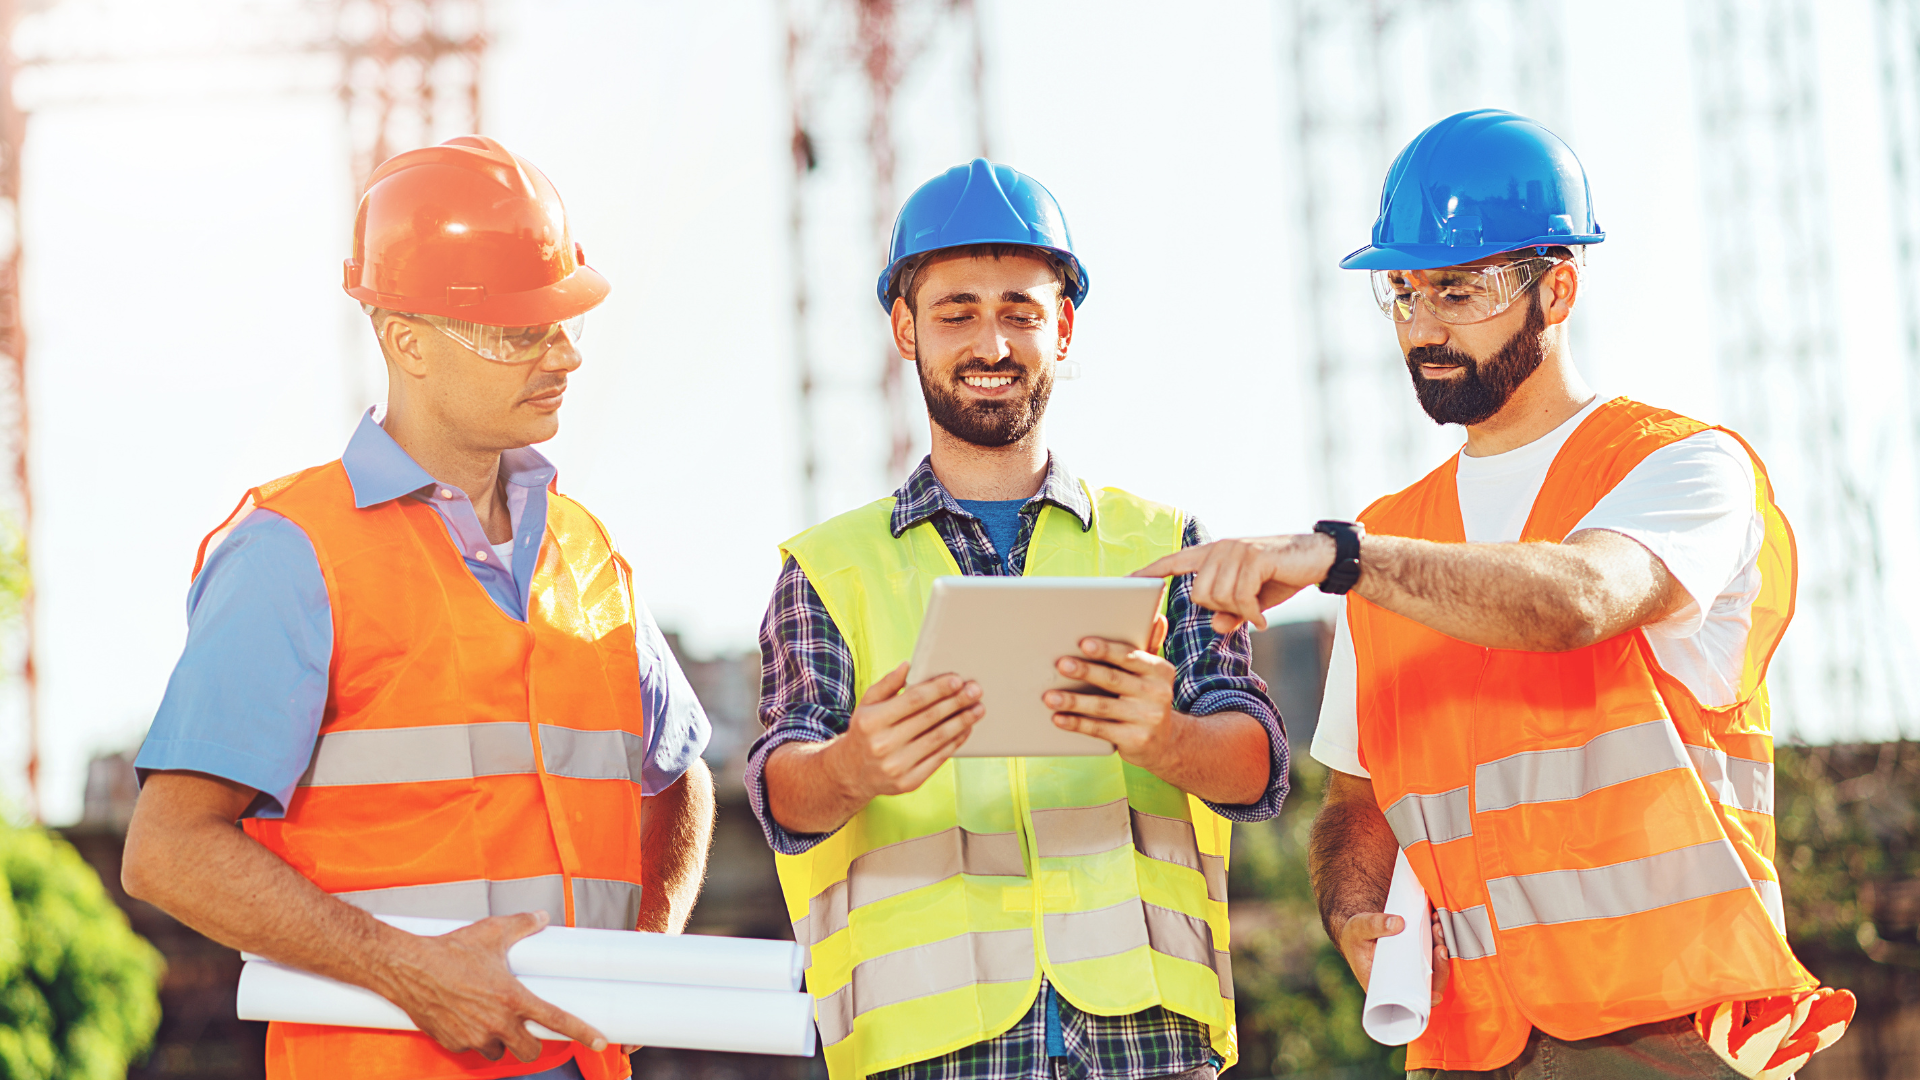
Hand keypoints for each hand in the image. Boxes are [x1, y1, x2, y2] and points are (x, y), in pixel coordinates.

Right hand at [378, 912, 607, 1061]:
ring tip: (490, 1021)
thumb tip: (540, 917)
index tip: (600, 1041)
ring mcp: (474, 1037)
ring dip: (500, 1043)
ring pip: (498, 1053)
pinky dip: (474, 1040)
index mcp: (513, 998)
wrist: (409, 968)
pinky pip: (472, 1049)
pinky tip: (466, 1020)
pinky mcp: (453, 1044)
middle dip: (530, 1045)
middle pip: (529, 1052)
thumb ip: (523, 925)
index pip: (556, 1020)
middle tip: (525, 1031)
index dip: (582, 1032)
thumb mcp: (492, 932)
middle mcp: (497, 1023)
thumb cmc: (451, 950)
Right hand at [829, 662, 983, 801]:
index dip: (938, 689)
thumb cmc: (865, 732)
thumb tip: (909, 666)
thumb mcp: (867, 704)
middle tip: (976, 691)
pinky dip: (955, 742)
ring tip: (978, 709)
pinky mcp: (908, 783)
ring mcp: (896, 766)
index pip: (913, 700)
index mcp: (872, 721)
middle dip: (956, 702)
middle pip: (929, 718)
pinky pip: (938, 758)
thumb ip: (887, 684)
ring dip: (962, 722)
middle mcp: (883, 745)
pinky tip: (966, 729)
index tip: (958, 679)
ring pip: (938, 739)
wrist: (851, 773)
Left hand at [1044, 617, 1186, 772]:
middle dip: (1085, 671)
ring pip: (1102, 706)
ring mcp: (1148, 719)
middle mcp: (1158, 693)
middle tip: (1061, 665)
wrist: (1163, 742)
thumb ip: (1148, 646)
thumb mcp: (1151, 673)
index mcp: (1160, 670)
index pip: (1130, 657)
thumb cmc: (1145, 697)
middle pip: (1113, 679)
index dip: (1106, 650)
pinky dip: (1077, 723)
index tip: (1083, 643)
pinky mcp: (1136, 740)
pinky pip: (1100, 729)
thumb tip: (1157, 618)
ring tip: (1049, 696)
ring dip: (1073, 700)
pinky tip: (1058, 718)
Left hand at [1134, 534, 1337, 634]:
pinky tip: (1264, 619)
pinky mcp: (1254, 556)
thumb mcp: (1251, 600)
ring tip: (1257, 609)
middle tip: (1245, 610)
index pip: (1172, 562)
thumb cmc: (1281, 577)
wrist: (1318, 557)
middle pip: (1199, 594)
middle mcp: (1219, 548)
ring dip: (1240, 610)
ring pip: (1218, 597)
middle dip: (1221, 609)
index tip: (1124, 583)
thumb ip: (1230, 612)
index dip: (1149, 573)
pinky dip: (1252, 614)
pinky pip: (1240, 597)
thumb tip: (1215, 625)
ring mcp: (1236, 550)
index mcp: (1212, 555)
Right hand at [1333, 909, 1451, 1005]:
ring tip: (1437, 928)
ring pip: (1436, 967)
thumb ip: (1375, 925)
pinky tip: (1437, 922)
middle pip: (1429, 985)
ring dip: (1441, 950)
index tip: (1437, 995)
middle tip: (1440, 946)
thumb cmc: (1355, 935)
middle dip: (1440, 967)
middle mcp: (1403, 981)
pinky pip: (1434, 952)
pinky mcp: (1418, 955)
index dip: (1426, 1001)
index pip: (1411, 1002)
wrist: (1358, 925)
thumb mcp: (1359, 929)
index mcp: (1385, 987)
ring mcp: (1413, 968)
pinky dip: (1438, 939)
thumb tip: (1399, 923)